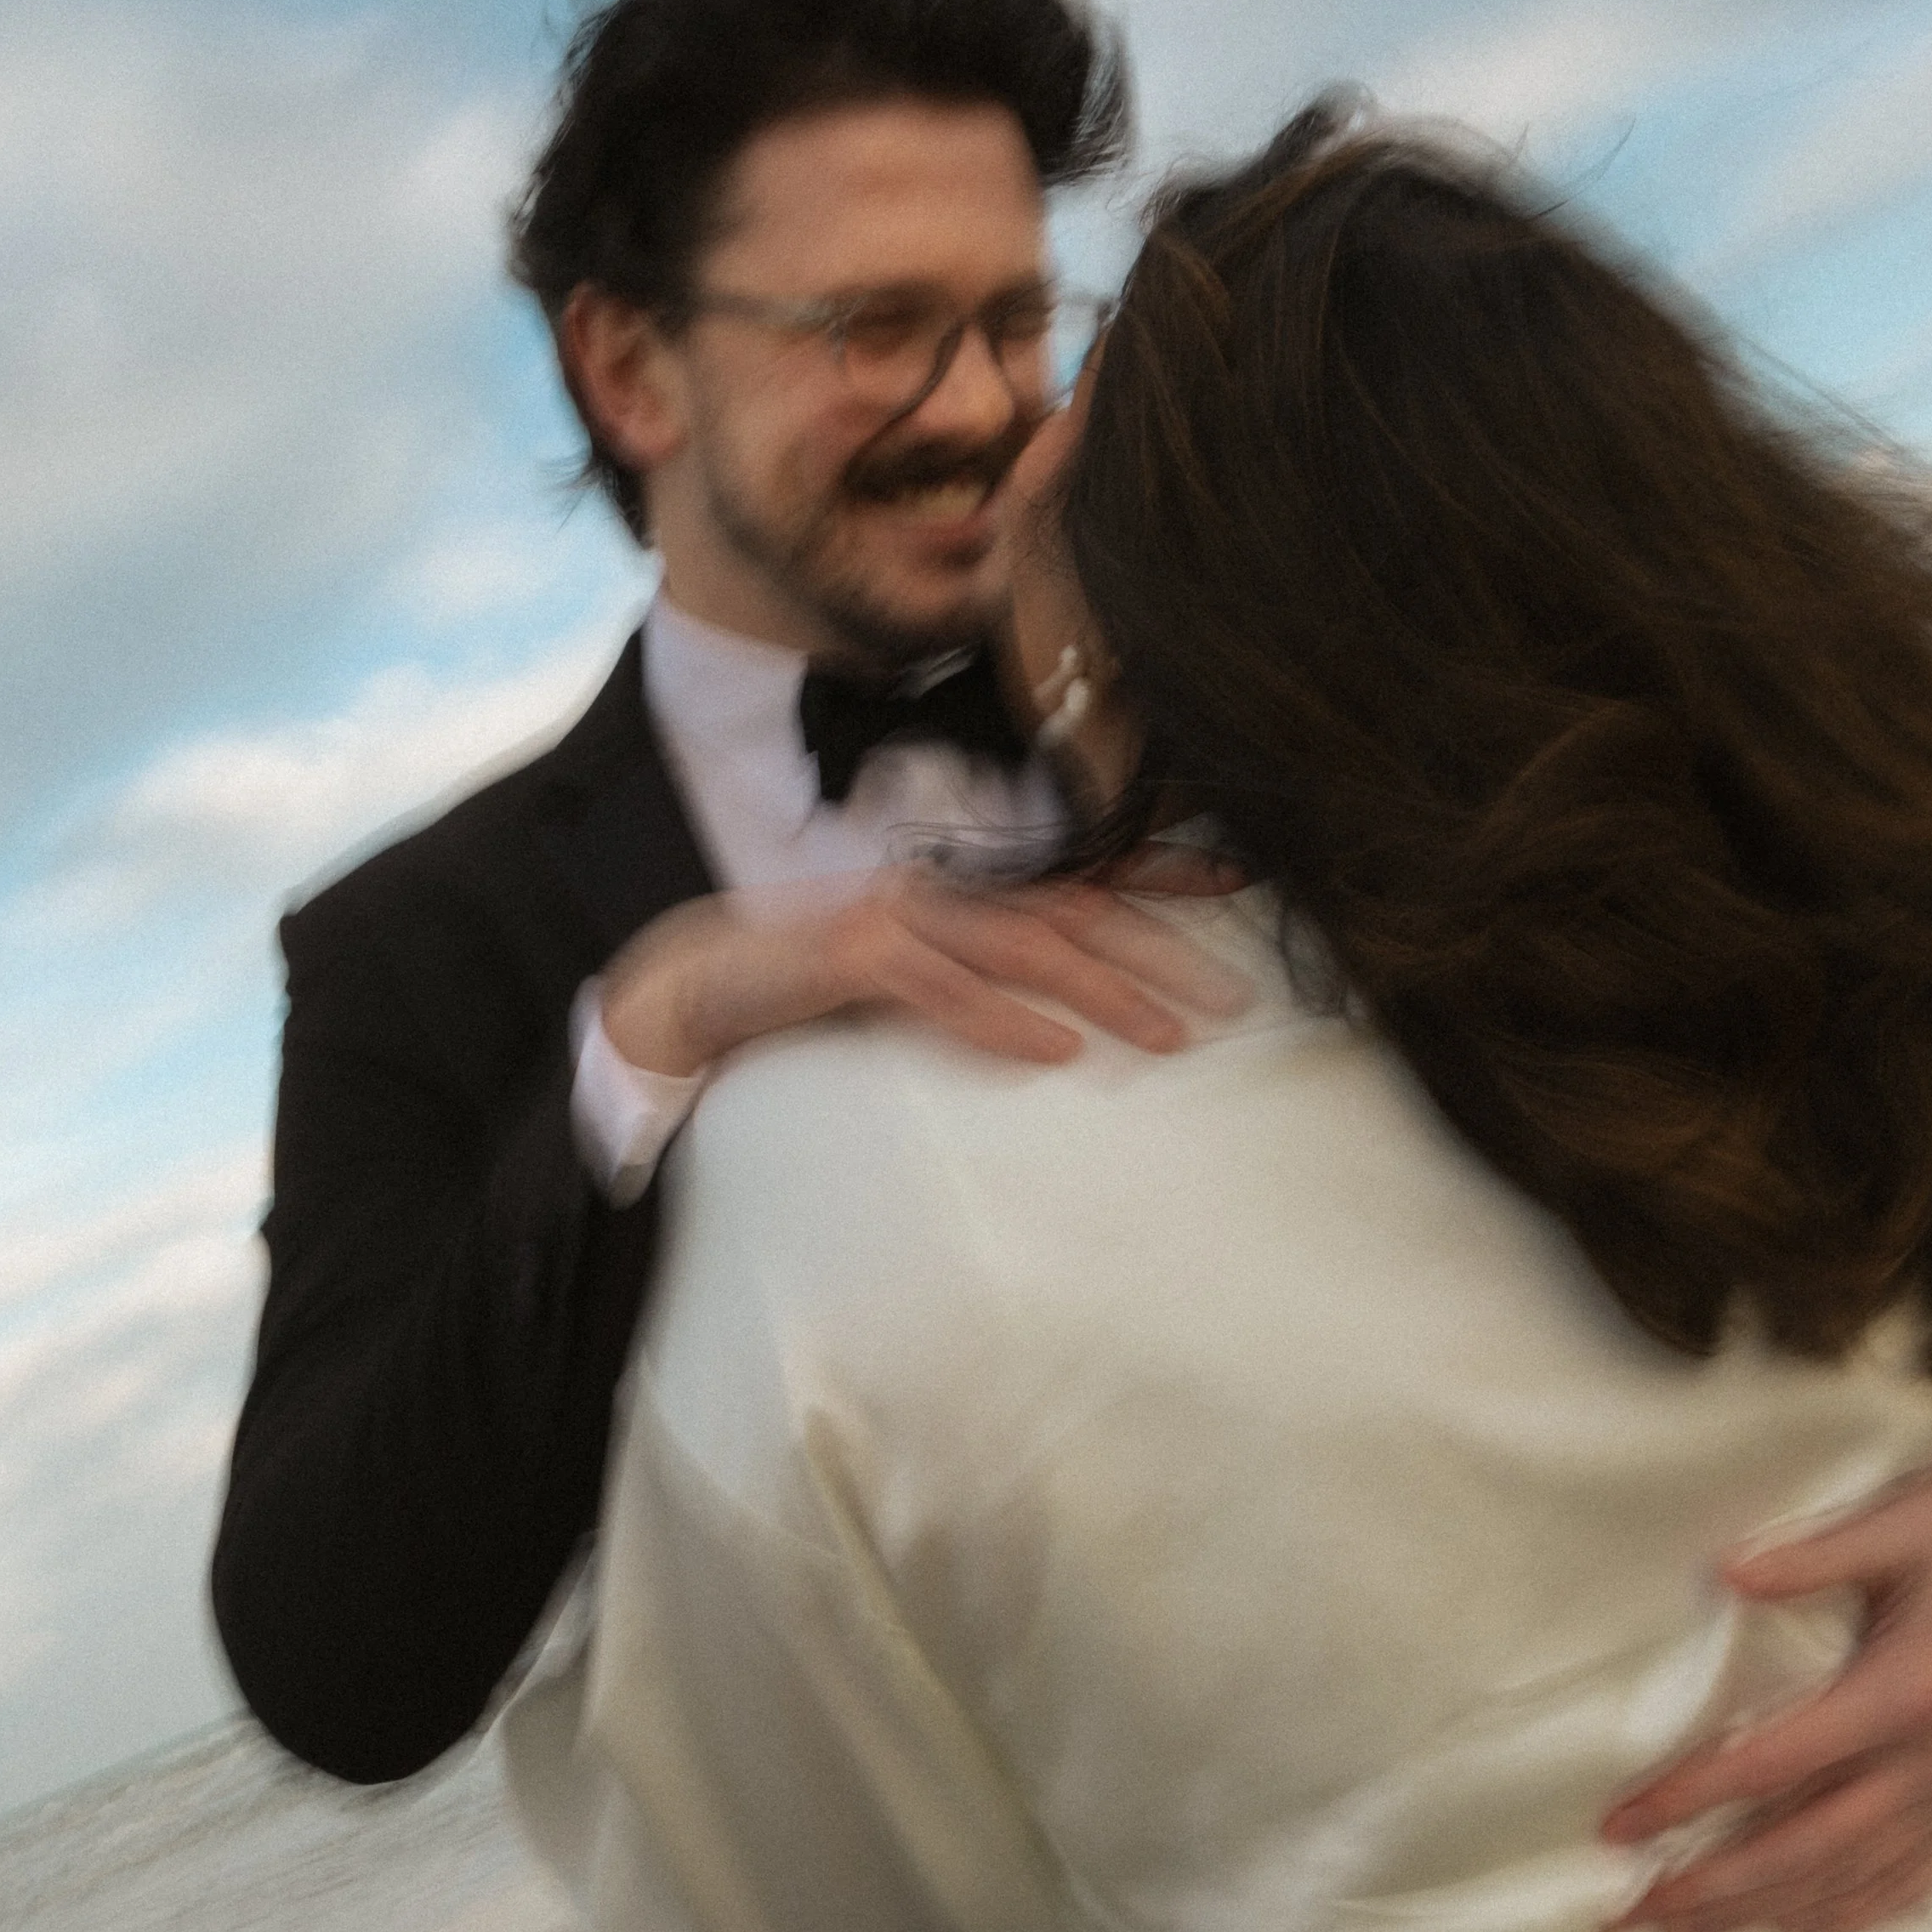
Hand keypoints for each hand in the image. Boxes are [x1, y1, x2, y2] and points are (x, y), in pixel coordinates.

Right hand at [599, 859, 1251, 1080]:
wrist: (692, 984)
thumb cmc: (810, 986)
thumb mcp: (915, 980)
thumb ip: (983, 981)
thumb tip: (1069, 1017)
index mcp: (961, 892)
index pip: (1077, 877)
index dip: (1158, 877)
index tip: (1239, 884)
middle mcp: (941, 890)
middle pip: (1072, 912)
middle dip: (1159, 951)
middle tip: (1231, 998)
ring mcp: (897, 915)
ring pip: (1022, 945)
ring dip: (1103, 991)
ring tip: (1167, 1034)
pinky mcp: (851, 955)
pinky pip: (941, 989)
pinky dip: (1001, 1022)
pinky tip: (1054, 1055)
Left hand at [1601, 1471, 1931, 1931]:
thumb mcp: (1918, 1524)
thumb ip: (1819, 1552)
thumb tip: (1727, 1571)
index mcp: (1901, 1692)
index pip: (1770, 1763)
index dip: (1688, 1800)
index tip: (1617, 1827)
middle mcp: (1928, 1764)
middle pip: (1799, 1848)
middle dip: (1707, 1889)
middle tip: (1624, 1914)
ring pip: (1848, 1880)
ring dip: (1759, 1915)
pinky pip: (1910, 1887)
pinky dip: (1845, 1918)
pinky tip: (1792, 1929)